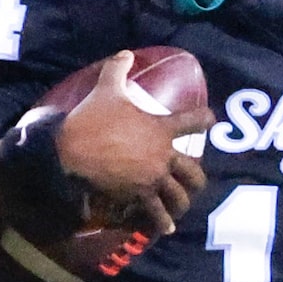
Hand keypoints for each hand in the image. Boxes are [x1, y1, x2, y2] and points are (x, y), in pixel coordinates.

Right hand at [55, 52, 208, 235]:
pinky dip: (161, 222)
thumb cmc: (91, 121)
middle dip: (197, 177)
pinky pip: (155, 212)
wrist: (71, 152)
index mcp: (161, 129)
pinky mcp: (138, 195)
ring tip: (181, 208)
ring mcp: (152, 178)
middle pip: (193, 170)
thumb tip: (125, 53)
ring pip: (179, 194)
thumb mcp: (106, 90)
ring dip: (183, 202)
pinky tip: (165, 228)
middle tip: (194, 181)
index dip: (206, 120)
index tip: (211, 121)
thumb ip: (118, 70)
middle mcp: (163, 156)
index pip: (195, 122)